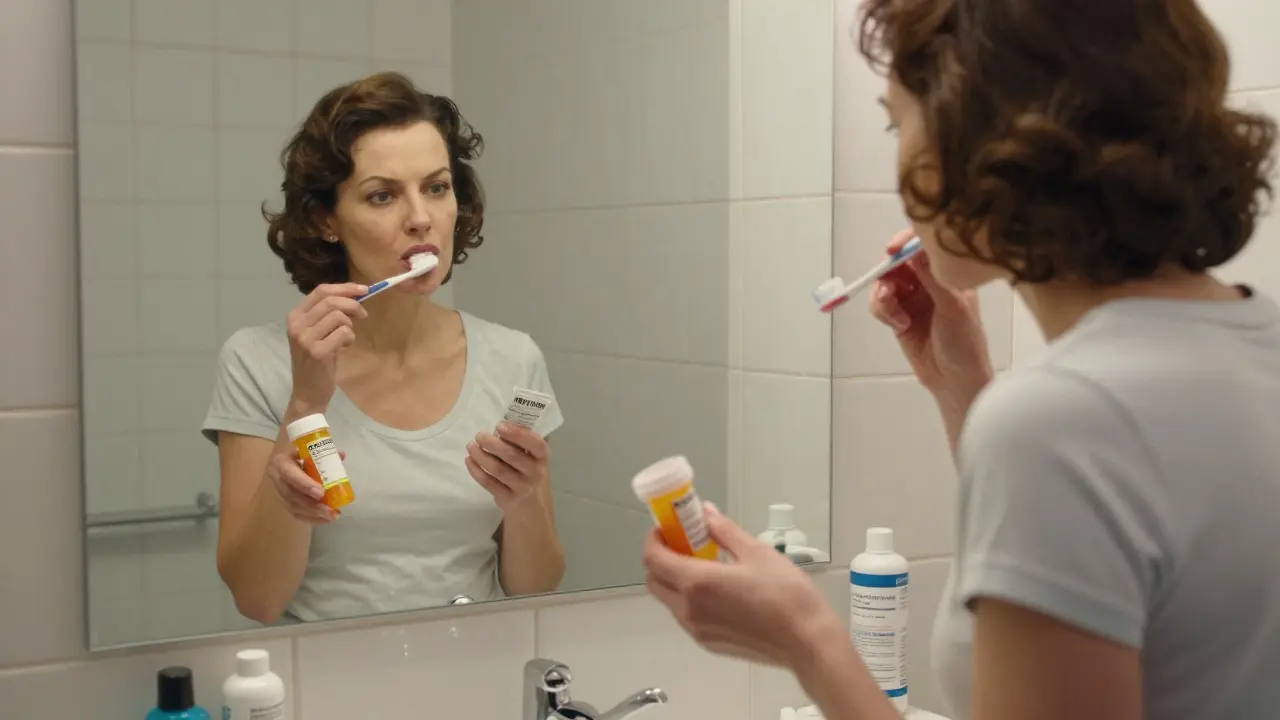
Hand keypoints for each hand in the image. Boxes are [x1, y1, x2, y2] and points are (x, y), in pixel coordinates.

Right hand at [265, 447, 344, 523]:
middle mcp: (276, 478)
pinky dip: (311, 518)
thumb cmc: (297, 452)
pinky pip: (295, 513)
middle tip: (330, 510)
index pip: (290, 475)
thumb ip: (323, 452)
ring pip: (293, 507)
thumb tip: (341, 455)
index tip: (321, 493)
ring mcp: (278, 492)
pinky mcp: (283, 502)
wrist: (283, 459)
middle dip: (313, 505)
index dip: (304, 485)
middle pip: (292, 495)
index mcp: (280, 462)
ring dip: (314, 514)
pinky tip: (325, 519)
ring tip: (332, 516)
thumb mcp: (307, 448)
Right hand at [286, 283, 368, 412]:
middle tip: (363, 315)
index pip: (321, 291)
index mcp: (295, 316)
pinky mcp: (317, 352)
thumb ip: (329, 314)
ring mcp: (305, 338)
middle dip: (353, 304)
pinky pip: (344, 333)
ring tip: (345, 339)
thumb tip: (355, 295)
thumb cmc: (316, 361)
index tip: (363, 290)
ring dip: (350, 326)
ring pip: (339, 316)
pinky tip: (343, 348)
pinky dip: (350, 338)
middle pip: (331, 301)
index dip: (344, 288)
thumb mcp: (317, 333)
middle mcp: (296, 325)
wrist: (307, 392)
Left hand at [466, 422, 549, 511]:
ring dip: (481, 456)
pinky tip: (469, 460)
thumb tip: (502, 421)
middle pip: (512, 456)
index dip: (518, 434)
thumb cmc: (527, 469)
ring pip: (498, 470)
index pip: (536, 444)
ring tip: (471, 446)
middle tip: (479, 435)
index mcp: (542, 457)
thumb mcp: (531, 455)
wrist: (529, 502)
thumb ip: (522, 440)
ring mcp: (522, 488)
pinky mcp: (508, 499)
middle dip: (493, 444)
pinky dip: (476, 471)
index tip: (500, 426)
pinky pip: (489, 483)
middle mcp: (536, 473)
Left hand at [643, 503, 838, 667]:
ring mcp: (697, 630)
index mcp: (696, 583)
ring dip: (675, 580)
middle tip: (684, 544)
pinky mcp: (709, 644)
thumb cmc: (785, 592)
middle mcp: (688, 609)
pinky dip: (689, 599)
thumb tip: (705, 512)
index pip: (653, 559)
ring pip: (669, 601)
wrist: (807, 642)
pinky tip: (718, 591)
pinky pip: (686, 617)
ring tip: (706, 566)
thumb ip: (725, 532)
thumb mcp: (757, 553)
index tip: (667, 528)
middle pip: (655, 581)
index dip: (653, 539)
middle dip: (661, 559)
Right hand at [869, 229, 992, 404]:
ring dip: (883, 297)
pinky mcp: (898, 316)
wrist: (954, 380)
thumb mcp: (953, 306)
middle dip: (888, 274)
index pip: (924, 247)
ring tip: (895, 316)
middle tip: (888, 289)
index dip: (906, 243)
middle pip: (898, 262)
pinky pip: (880, 304)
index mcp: (948, 275)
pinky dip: (883, 311)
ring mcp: (912, 299)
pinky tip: (899, 325)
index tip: (892, 250)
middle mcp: (929, 282)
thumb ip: (932, 278)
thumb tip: (915, 251)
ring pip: (885, 283)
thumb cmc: (964, 343)